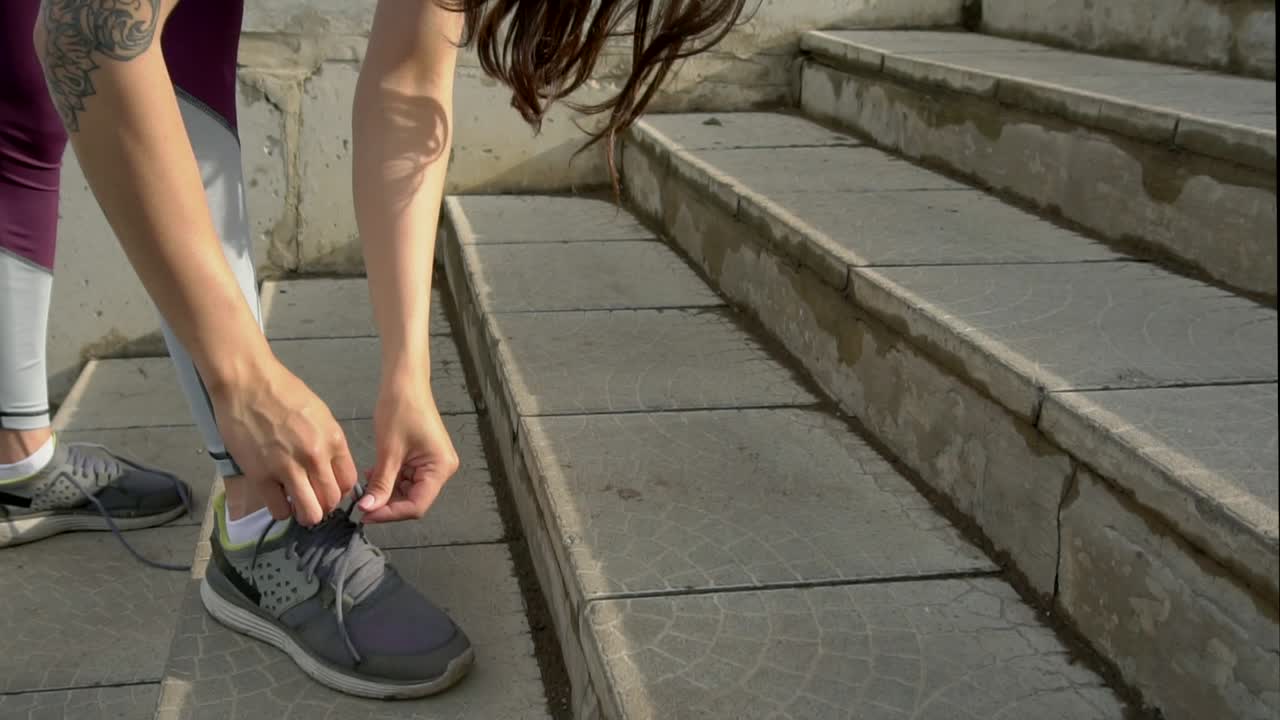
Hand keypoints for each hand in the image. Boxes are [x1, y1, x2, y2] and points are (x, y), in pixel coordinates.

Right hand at [211, 358, 357, 525]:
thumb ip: (328, 442)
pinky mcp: (261, 476)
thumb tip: (331, 467)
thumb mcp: (320, 414)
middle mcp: (315, 457)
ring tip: (297, 505)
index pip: (348, 482)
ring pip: (310, 513)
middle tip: (313, 501)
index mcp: (333, 440)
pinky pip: (279, 510)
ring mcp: (288, 468)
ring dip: (306, 514)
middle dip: (324, 506)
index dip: (340, 491)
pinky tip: (277, 499)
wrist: (247, 383)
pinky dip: (281, 510)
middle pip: (331, 500)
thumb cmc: (283, 392)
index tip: (329, 490)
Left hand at [358, 374, 458, 522]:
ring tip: (365, 488)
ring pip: (408, 490)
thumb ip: (381, 483)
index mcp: (440, 468)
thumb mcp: (388, 451)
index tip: (366, 514)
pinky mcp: (423, 458)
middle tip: (362, 504)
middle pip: (414, 500)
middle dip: (387, 503)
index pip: (417, 505)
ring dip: (386, 491)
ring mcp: (433, 464)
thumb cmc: (400, 408)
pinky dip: (389, 480)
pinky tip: (373, 475)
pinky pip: (406, 478)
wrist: (404, 381)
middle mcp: (442, 469)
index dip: (391, 513)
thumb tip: (368, 509)